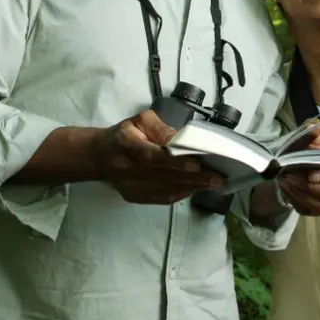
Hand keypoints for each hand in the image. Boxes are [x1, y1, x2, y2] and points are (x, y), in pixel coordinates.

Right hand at [90, 110, 224, 203]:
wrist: (100, 157)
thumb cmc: (124, 134)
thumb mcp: (140, 121)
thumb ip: (161, 128)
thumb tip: (182, 139)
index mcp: (128, 146)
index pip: (153, 156)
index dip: (175, 162)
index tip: (197, 164)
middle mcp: (129, 169)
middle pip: (165, 176)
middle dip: (194, 178)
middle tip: (218, 178)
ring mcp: (132, 187)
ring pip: (166, 190)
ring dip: (192, 187)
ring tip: (214, 183)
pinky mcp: (136, 198)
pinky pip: (163, 198)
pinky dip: (182, 193)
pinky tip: (197, 188)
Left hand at [278, 131, 319, 215]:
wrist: (298, 166)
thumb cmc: (311, 151)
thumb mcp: (312, 139)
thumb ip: (315, 133)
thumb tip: (315, 129)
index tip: (311, 173)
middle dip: (314, 187)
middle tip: (294, 177)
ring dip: (302, 194)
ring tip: (286, 181)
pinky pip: (310, 210)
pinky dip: (297, 200)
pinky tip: (286, 188)